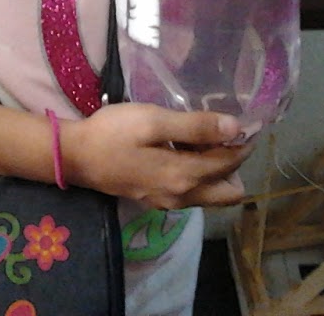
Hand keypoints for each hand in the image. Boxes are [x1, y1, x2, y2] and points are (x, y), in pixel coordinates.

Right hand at [61, 103, 254, 209]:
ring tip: (204, 138)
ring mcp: (168, 201)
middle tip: (227, 133)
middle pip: (229, 191)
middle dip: (236, 163)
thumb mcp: (154, 121)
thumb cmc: (113, 133)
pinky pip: (192, 192)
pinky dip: (198, 175)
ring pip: (211, 193)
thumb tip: (236, 128)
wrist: (75, 156)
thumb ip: (196, 127)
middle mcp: (182, 196)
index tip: (249, 121)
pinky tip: (183, 149)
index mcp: (184, 177)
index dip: (243, 142)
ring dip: (217, 170)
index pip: (229, 163)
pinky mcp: (155, 199)